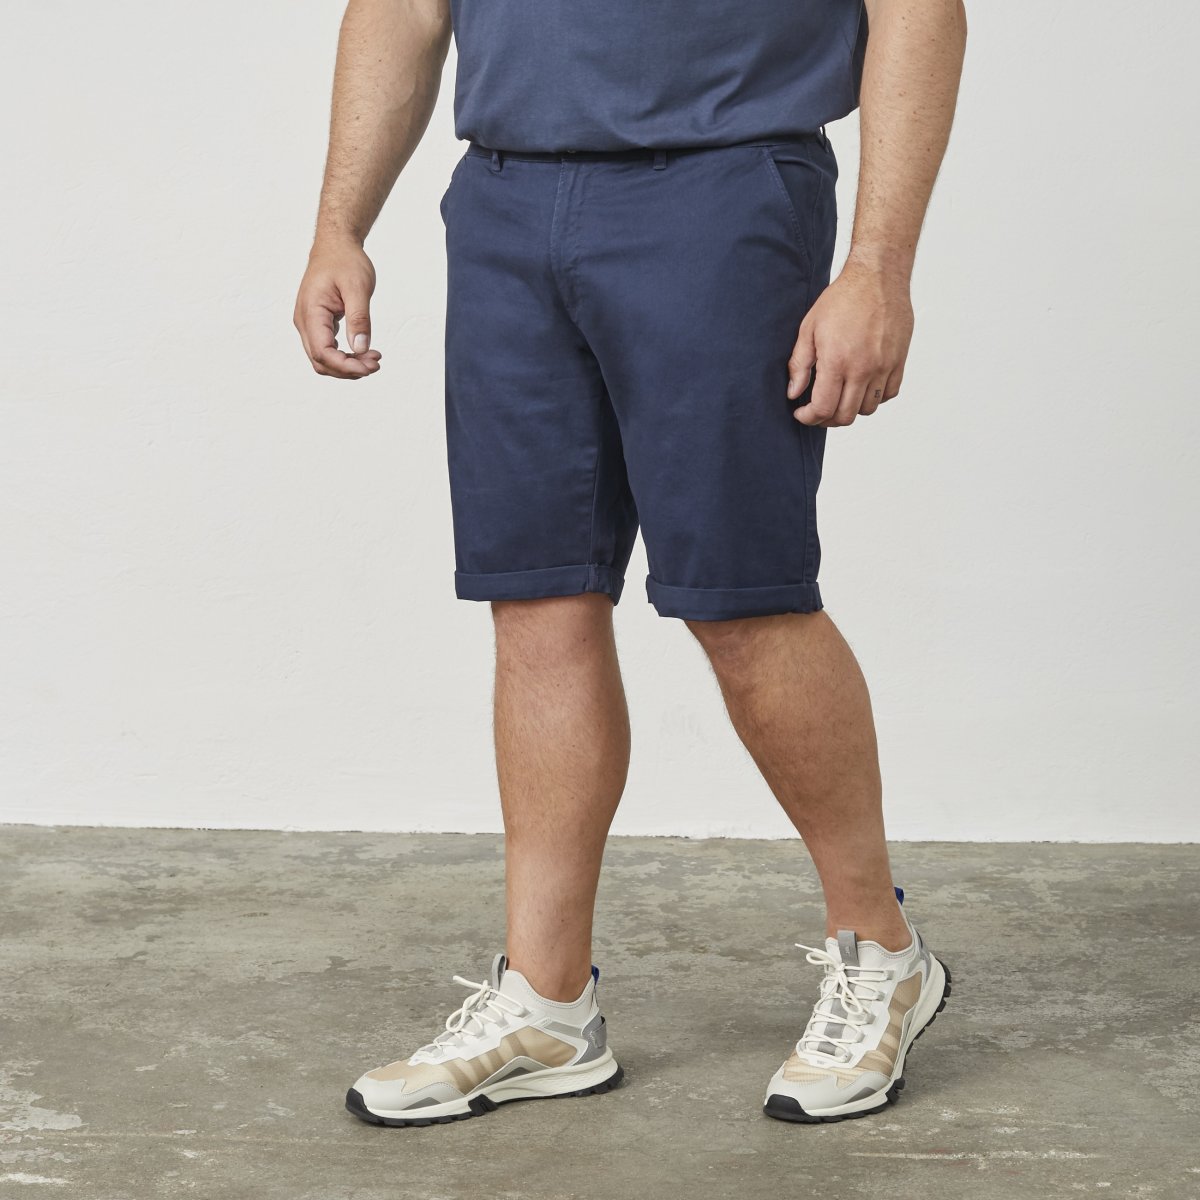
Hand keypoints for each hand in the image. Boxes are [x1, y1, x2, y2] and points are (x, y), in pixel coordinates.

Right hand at [293, 238, 382, 378]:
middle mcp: (304, 321)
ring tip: (373, 359)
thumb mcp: (358, 287)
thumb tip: (360, 348)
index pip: (323, 352)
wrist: (336, 246)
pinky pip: (327, 349)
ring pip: (323, 359)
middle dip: (348, 369)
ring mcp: (308, 324)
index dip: (345, 366)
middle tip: (375, 364)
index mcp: (310, 312)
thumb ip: (359, 319)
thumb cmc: (345, 261)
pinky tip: (364, 352)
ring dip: (348, 365)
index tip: (369, 367)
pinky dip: (345, 356)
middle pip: (321, 361)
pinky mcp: (317, 324)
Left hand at [786, 259, 913, 425]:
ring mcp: (884, 366)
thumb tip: (793, 393)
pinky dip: (874, 397)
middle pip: (845, 416)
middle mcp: (863, 368)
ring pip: (868, 409)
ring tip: (839, 396)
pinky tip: (861, 386)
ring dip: (851, 409)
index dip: (809, 418)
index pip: (823, 409)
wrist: (878, 277)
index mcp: (837, 361)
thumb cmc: (842, 298)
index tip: (802, 413)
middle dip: (827, 419)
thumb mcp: (809, 328)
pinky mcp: (899, 361)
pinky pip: (888, 394)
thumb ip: (800, 364)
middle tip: (817, 410)